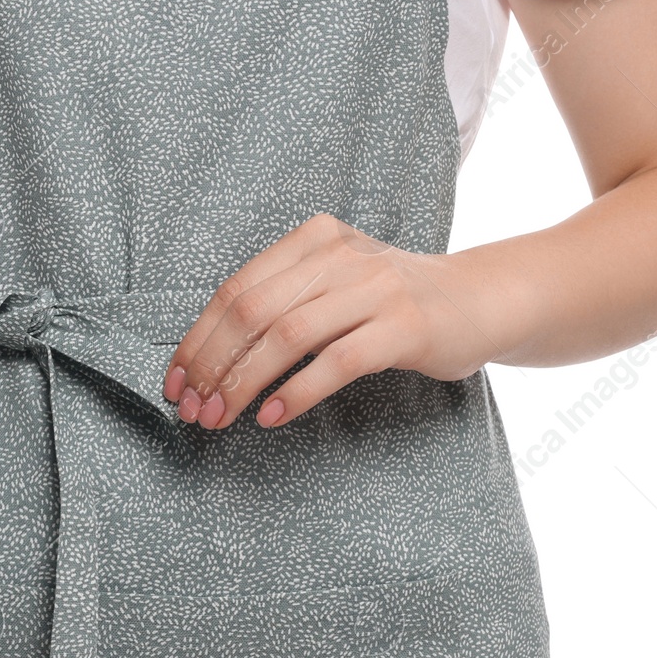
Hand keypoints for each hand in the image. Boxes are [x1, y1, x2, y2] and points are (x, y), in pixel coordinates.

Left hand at [161, 213, 507, 429]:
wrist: (480, 300)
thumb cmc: (395, 301)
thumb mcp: (337, 282)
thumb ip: (286, 301)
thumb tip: (212, 358)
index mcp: (314, 239)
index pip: (237, 288)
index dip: (200, 338)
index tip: (176, 380)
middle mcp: (340, 256)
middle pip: (253, 310)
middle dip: (213, 364)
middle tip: (193, 409)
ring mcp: (374, 289)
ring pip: (287, 335)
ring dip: (244, 383)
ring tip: (222, 418)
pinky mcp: (404, 327)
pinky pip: (337, 361)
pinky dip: (297, 391)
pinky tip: (273, 416)